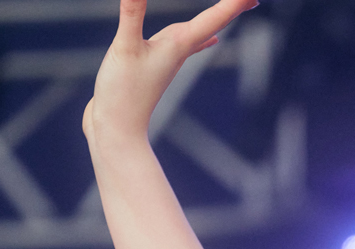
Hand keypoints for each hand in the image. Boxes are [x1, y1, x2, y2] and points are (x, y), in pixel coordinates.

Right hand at [83, 0, 256, 143]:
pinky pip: (188, 45)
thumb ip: (132, 14)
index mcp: (179, 44)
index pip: (217, 16)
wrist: (117, 130)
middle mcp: (180, 50)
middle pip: (215, 21)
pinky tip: (212, 40)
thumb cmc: (123, 93)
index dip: (237, 2)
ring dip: (218, 16)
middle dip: (234, 6)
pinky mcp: (159, 66)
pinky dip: (202, 37)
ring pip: (201, 31)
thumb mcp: (125, 47)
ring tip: (234, 6)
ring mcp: (171, 59)